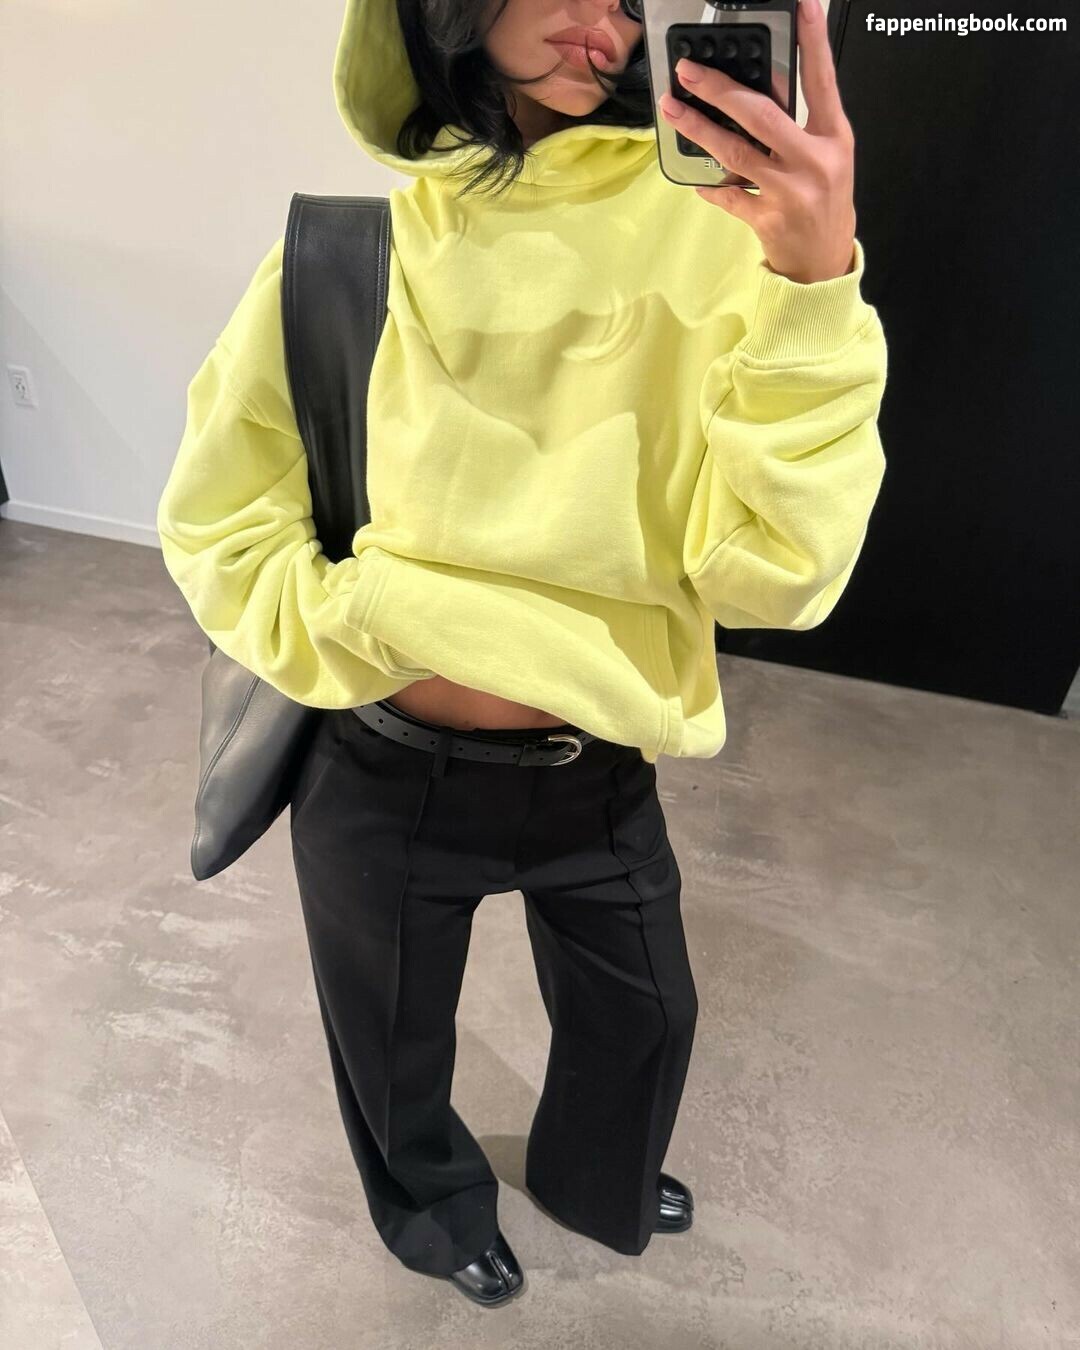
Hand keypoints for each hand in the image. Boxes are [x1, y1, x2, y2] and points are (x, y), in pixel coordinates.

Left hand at [658, 0, 856, 284]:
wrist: (825, 264)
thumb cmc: (824, 202)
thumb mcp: (827, 157)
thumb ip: (799, 125)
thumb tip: (755, 91)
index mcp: (834, 137)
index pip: (822, 80)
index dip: (813, 41)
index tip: (804, 5)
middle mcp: (813, 161)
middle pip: (761, 115)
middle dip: (719, 90)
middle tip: (688, 71)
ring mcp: (789, 192)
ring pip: (735, 152)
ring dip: (698, 129)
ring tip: (672, 110)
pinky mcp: (767, 220)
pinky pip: (728, 196)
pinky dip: (710, 186)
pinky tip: (696, 179)